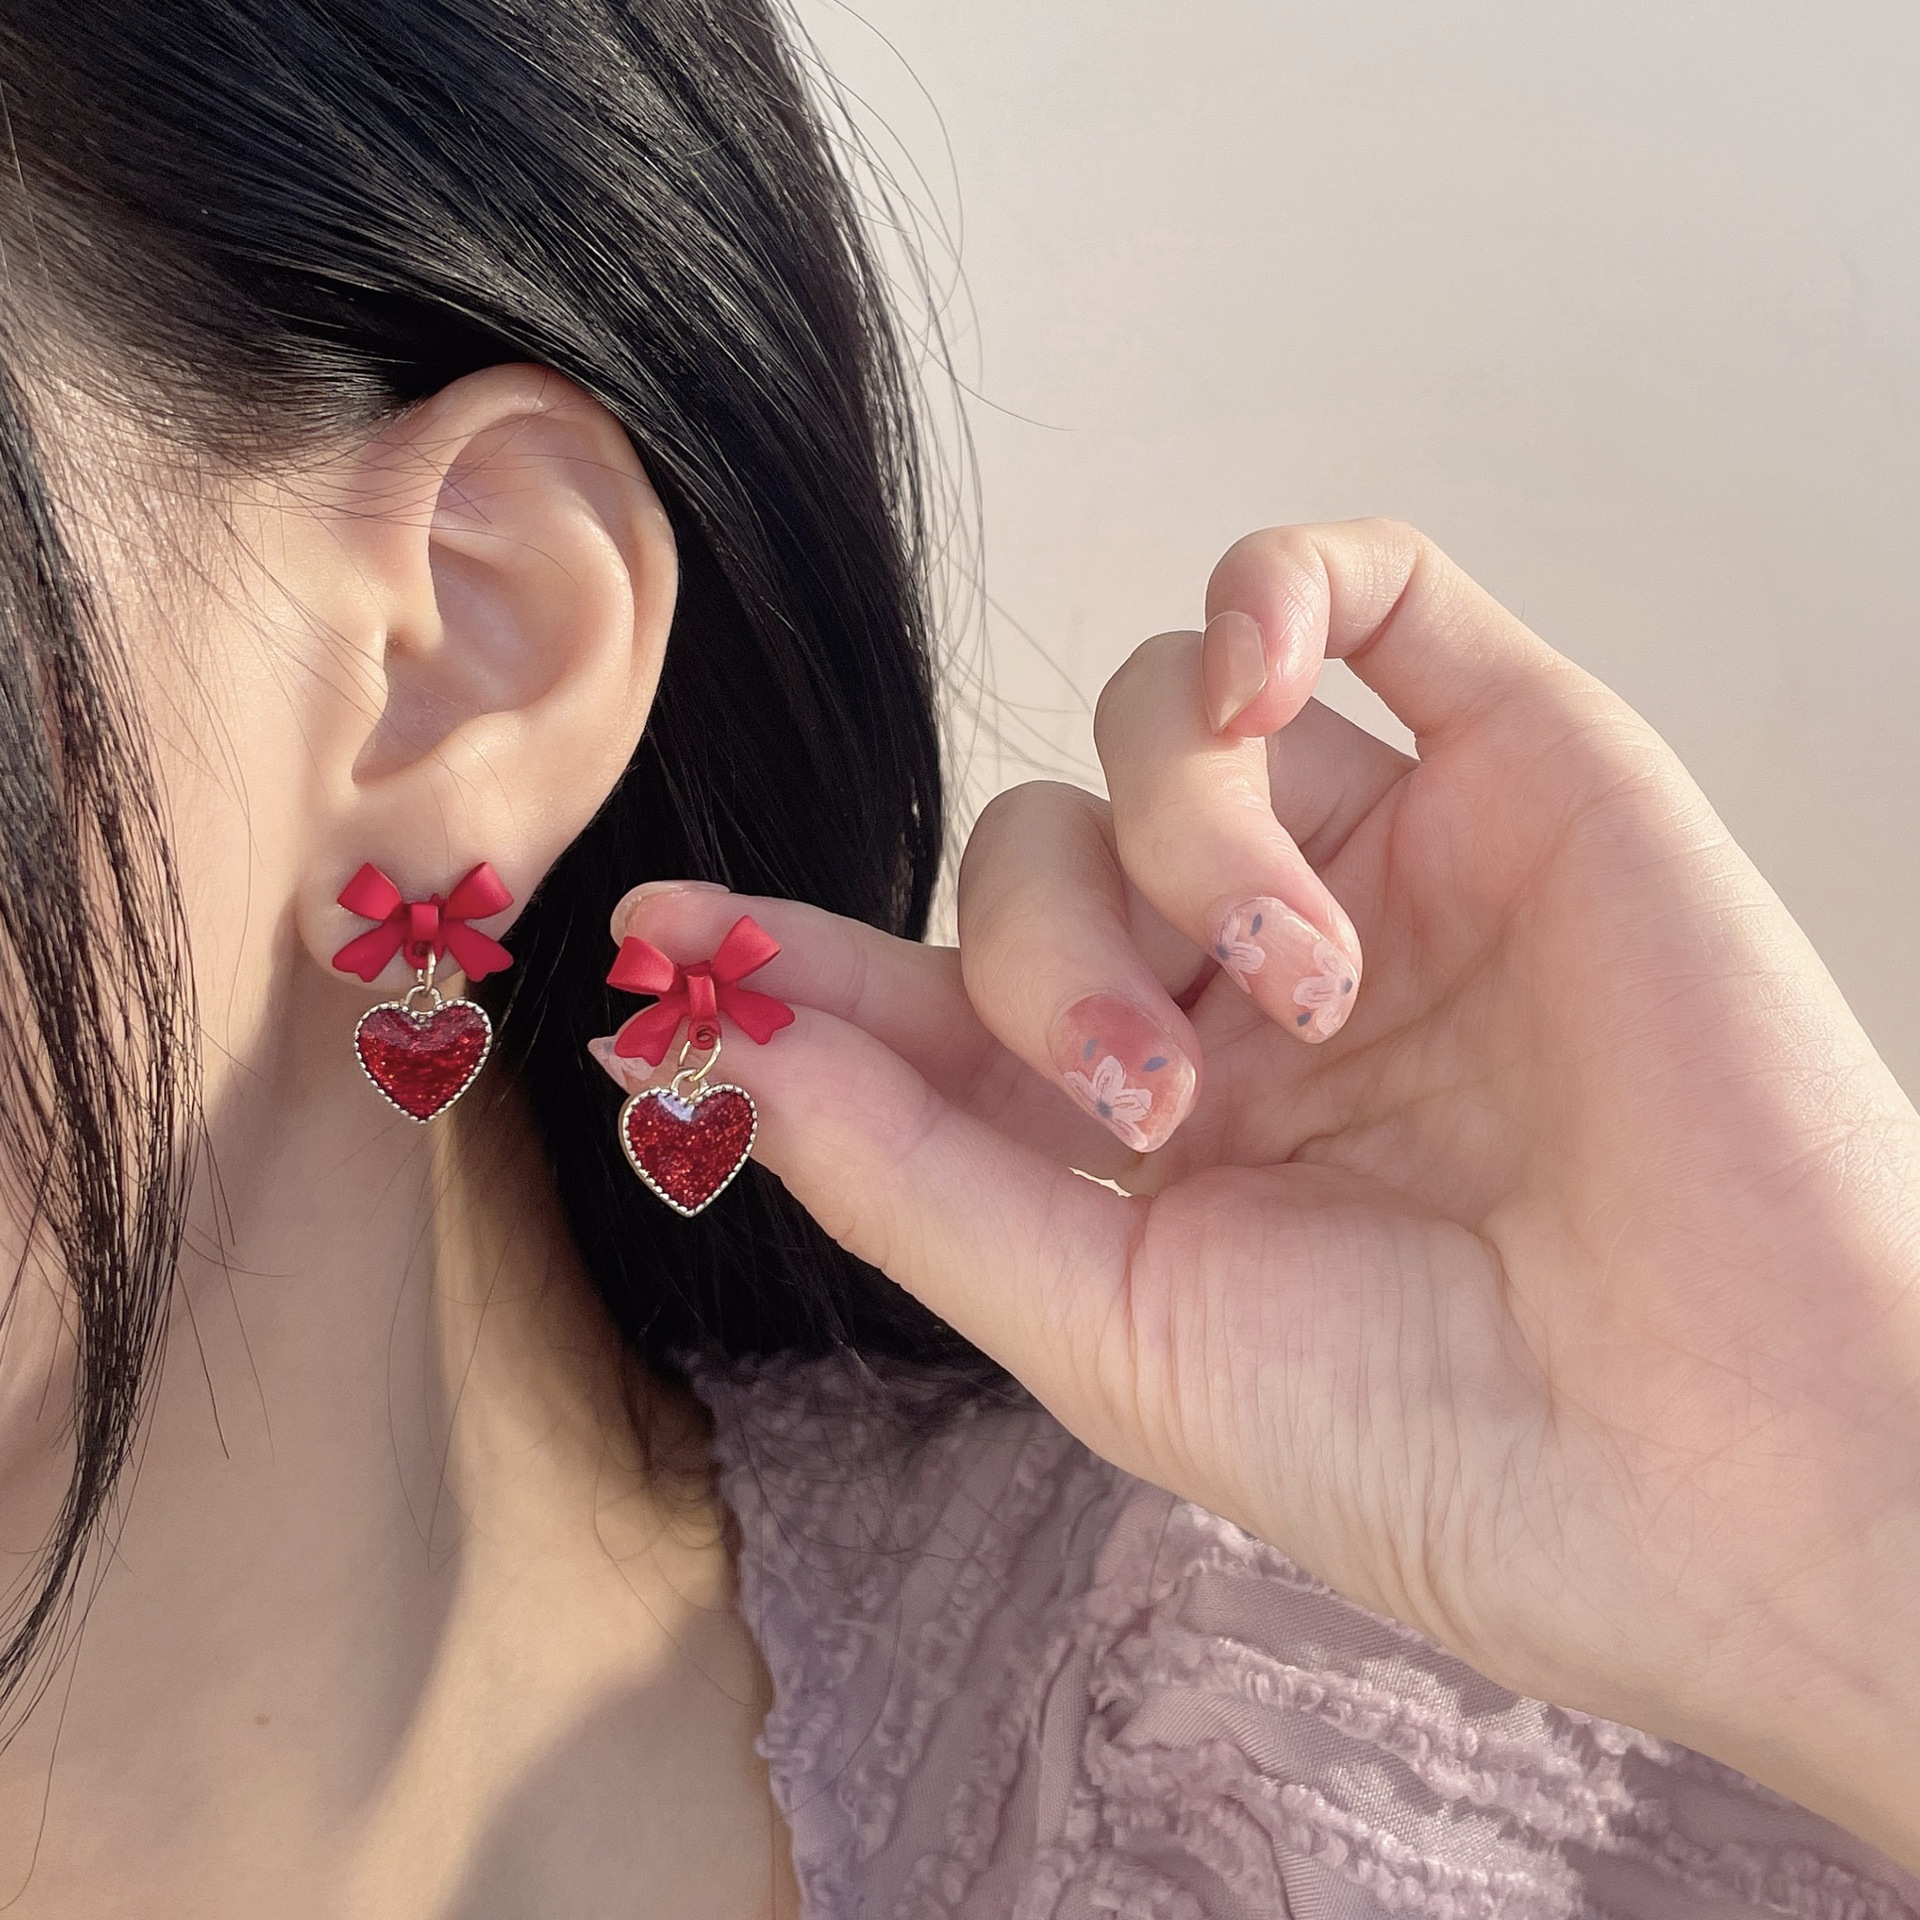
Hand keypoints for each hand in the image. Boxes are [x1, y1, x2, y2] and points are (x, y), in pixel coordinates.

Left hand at [602, 519, 1919, 1863]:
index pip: (936, 992)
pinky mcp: (1527, 766)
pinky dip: (1274, 592)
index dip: (804, 958)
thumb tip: (733, 1048)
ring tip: (1295, 983)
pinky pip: (1371, 591)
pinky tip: (1259, 680)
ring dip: (1171, 825)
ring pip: (1168, 716)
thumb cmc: (1444, 1444)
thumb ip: (915, 1175)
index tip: (669, 928)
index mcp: (1159, 1127)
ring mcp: (1389, 864)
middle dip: (1038, 951)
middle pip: (1033, 846)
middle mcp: (1254, 983)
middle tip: (1141, 1093)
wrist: (1732, 1458)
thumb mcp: (1119, 1335)